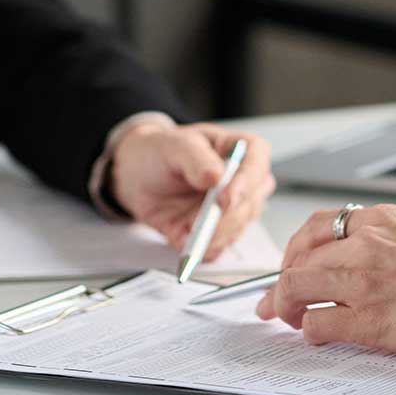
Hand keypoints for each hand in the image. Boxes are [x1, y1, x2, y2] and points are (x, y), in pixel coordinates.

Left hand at [108, 121, 273, 259]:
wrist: (138, 175)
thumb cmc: (161, 152)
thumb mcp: (174, 146)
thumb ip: (196, 159)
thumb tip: (216, 176)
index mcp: (238, 148)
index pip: (257, 159)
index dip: (247, 180)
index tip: (226, 198)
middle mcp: (241, 180)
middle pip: (251, 201)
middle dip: (226, 217)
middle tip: (199, 222)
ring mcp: (231, 209)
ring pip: (237, 228)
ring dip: (212, 234)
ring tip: (185, 229)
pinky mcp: (215, 232)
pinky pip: (218, 247)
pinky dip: (202, 248)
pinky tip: (185, 240)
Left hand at [254, 203, 395, 362]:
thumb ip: (384, 240)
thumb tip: (352, 259)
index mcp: (381, 220)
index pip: (318, 225)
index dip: (296, 249)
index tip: (291, 265)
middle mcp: (366, 244)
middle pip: (300, 258)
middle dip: (281, 282)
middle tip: (274, 300)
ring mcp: (364, 282)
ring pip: (297, 288)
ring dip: (285, 307)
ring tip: (288, 318)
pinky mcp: (368, 321)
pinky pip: (318, 324)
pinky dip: (309, 331)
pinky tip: (317, 334)